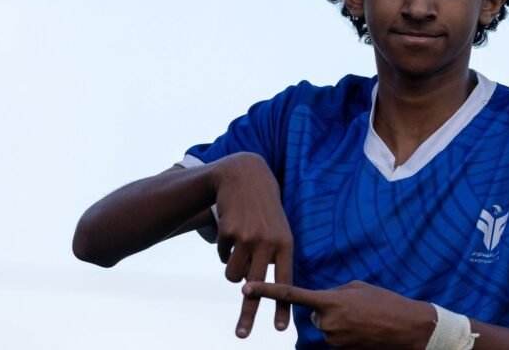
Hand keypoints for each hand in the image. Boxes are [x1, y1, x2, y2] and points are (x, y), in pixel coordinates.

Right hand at [211, 153, 292, 337]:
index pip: (285, 282)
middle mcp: (268, 243)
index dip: (282, 307)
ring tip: (239, 249)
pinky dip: (224, 249)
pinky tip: (232, 228)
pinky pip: (222, 256)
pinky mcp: (228, 232)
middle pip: (256, 288)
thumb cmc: (264, 209)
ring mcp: (248, 238)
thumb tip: (262, 288)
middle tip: (242, 334)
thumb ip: (274, 257)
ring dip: (232, 269)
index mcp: (286, 244)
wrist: (246, 176)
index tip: (280, 329)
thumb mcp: (278, 229)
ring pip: (233, 276)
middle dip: (248, 313)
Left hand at [242, 280, 435, 348]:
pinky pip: (336, 341)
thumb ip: (334, 293)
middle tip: (354, 309)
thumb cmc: (386, 303)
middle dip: (328, 311)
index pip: (291, 295)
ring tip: (364, 320)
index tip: (247, 288)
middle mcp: (328, 323)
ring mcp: (335, 341)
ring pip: (326, 330)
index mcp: (330, 301)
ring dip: (339, 324)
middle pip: (314, 316)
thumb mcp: (358, 288)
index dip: (267, 291)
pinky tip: (365, 331)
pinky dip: (347, 335)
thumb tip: (322, 303)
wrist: (408, 328)